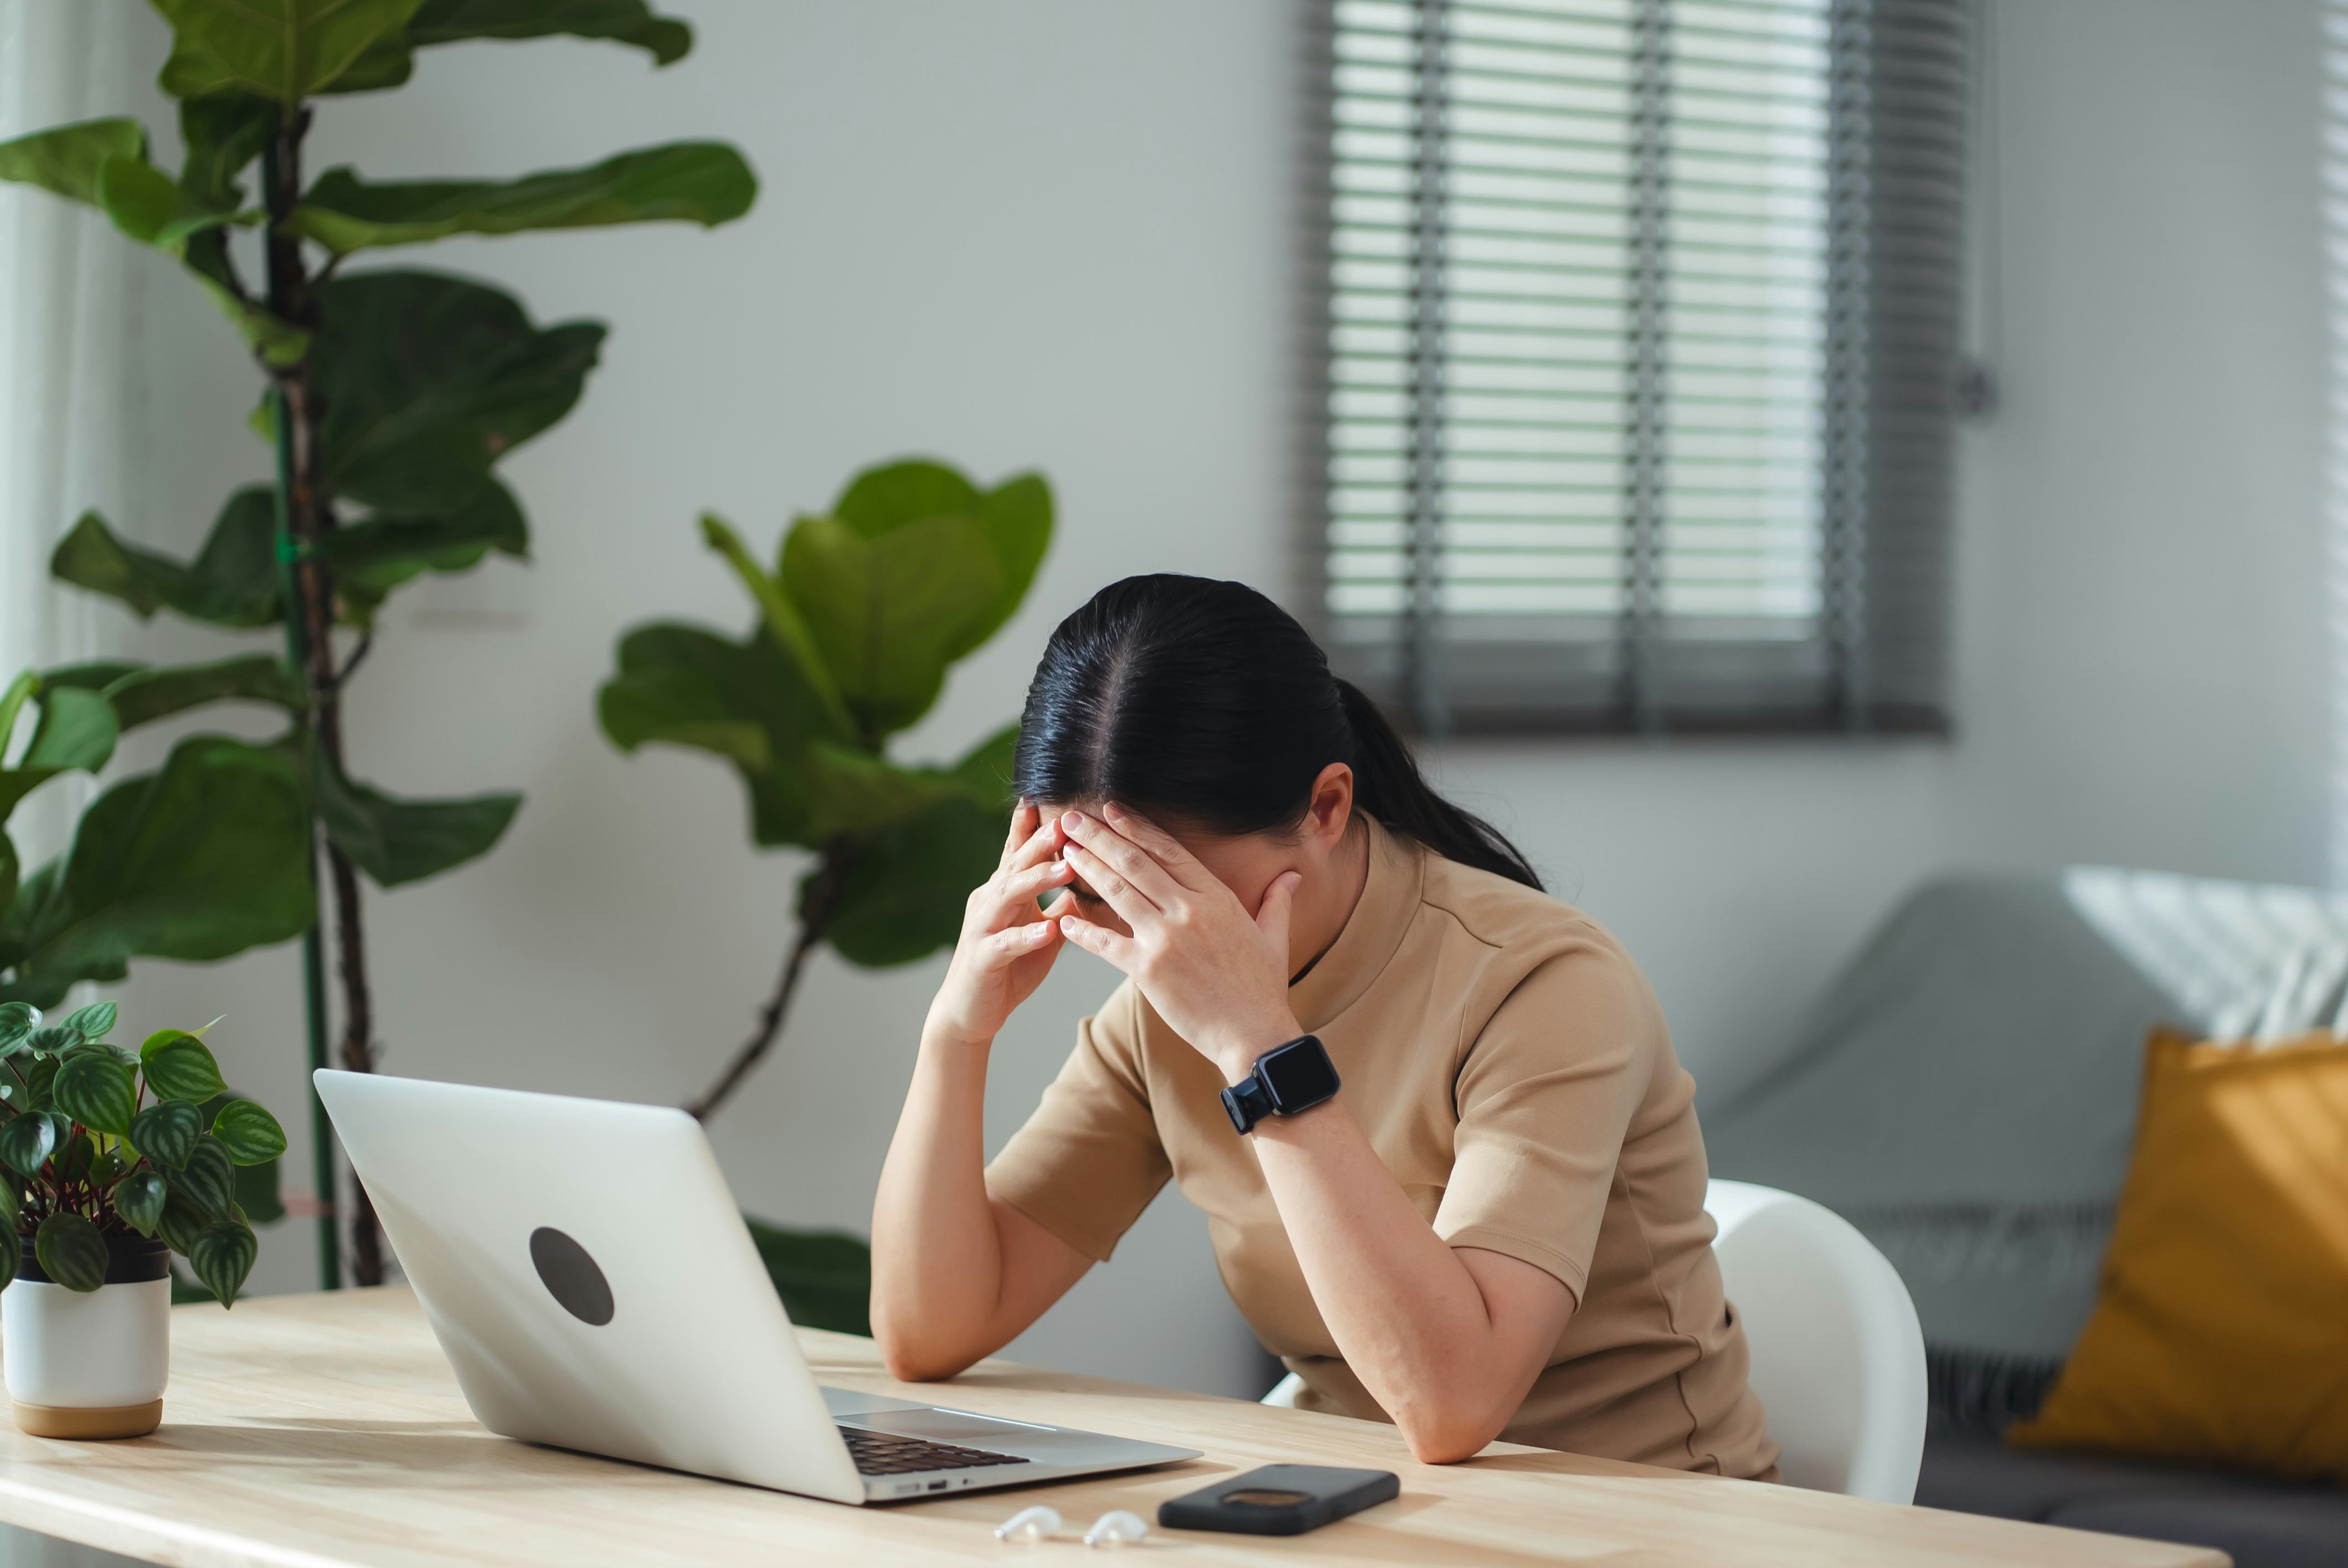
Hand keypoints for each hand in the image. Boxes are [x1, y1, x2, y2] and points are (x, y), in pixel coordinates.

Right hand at [923, 802, 1074, 1049]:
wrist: (969, 1012)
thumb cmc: (1008, 969)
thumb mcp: (1040, 932)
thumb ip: (1061, 907)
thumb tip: (1094, 885)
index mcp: (1004, 892)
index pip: (1017, 853)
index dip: (1029, 827)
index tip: (1044, 797)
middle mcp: (989, 902)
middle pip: (1015, 865)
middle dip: (1040, 843)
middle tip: (1065, 822)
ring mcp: (983, 929)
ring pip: (1008, 896)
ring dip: (1037, 880)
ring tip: (1066, 867)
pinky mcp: (983, 959)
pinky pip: (1006, 944)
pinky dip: (1028, 937)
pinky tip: (1049, 930)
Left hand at [1054, 804, 1303, 1081]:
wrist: (1254, 1035)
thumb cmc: (1263, 989)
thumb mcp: (1274, 937)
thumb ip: (1277, 901)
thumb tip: (1292, 876)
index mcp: (1216, 897)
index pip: (1169, 851)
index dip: (1137, 828)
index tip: (1112, 811)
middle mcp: (1188, 910)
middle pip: (1135, 863)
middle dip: (1100, 837)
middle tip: (1073, 819)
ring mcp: (1166, 939)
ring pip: (1118, 892)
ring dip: (1088, 869)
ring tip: (1065, 851)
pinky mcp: (1148, 971)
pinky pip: (1106, 944)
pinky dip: (1083, 930)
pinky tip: (1064, 918)